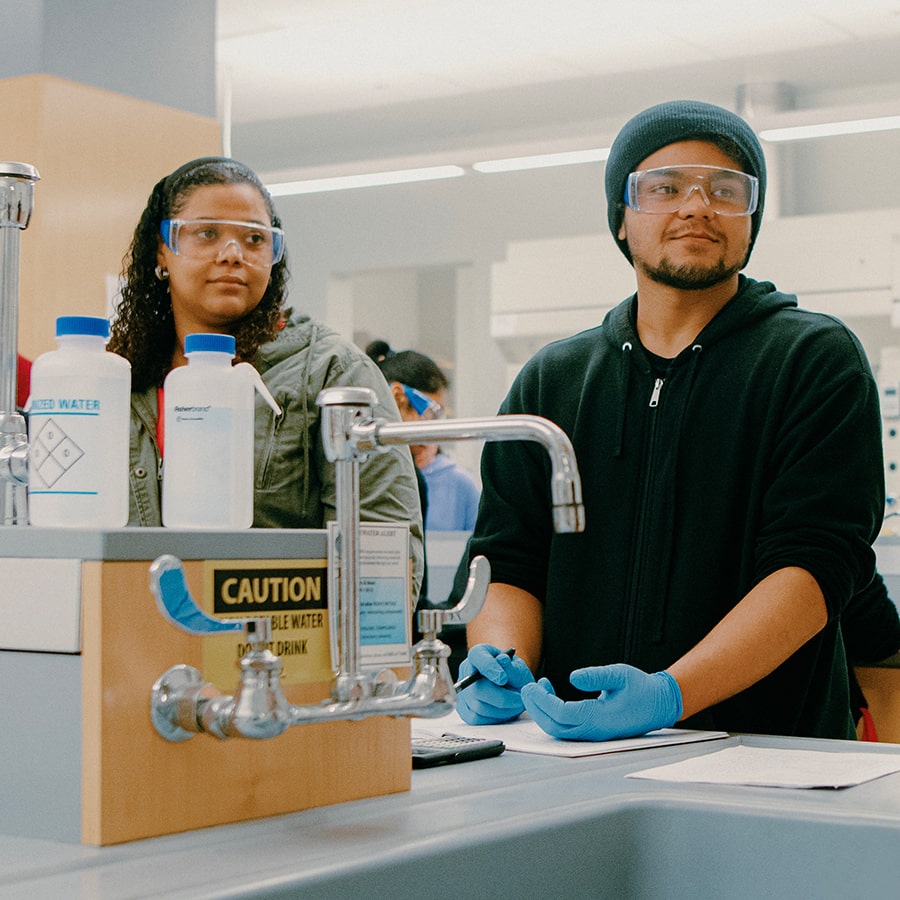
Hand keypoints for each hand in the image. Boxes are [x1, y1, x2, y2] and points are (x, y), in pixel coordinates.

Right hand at [455, 644, 534, 724]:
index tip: (503, 678)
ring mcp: (463, 692)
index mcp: (478, 654)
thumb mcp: (518, 667)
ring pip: (479, 707)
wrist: (511, 686)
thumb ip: (511, 666)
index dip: (489, 668)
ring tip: (516, 705)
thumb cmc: (513, 674)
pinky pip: (478, 719)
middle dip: (502, 697)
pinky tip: (505, 711)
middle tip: (520, 700)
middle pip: (477, 688)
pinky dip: (495, 718)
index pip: (477, 657)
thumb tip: (503, 660)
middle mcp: (466, 671)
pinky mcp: (464, 710)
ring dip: (502, 710)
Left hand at [521, 664, 681, 740]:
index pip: (561, 714)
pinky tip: (551, 693)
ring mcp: (593, 733)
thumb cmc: (641, 688)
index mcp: (599, 718)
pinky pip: (566, 727)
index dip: (542, 701)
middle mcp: (594, 730)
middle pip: (554, 726)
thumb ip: (596, 676)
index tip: (531, 685)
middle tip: (526, 688)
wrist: (659, 705)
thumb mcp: (620, 674)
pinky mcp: (592, 730)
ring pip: (558, 729)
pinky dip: (552, 712)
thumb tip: (573, 677)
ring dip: (542, 711)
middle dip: (536, 708)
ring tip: (537, 687)